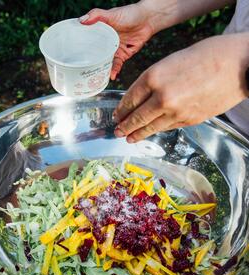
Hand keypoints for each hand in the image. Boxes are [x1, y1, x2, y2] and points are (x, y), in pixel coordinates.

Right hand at [80, 4, 154, 79]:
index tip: (73, 57)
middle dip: (90, 64)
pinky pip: (117, 65)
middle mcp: (106, 42)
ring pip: (105, 62)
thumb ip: (97, 15)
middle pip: (95, 55)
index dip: (81, 49)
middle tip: (83, 71)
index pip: (87, 42)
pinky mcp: (123, 55)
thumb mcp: (111, 14)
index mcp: (100, 33)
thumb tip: (82, 20)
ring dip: (102, 70)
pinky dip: (114, 71)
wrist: (149, 19)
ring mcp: (114, 50)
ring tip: (97, 77)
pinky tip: (111, 76)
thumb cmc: (131, 13)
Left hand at [114, 33, 248, 142]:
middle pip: (136, 117)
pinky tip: (151, 132)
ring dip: (137, 134)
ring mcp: (175, 111)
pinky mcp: (188, 120)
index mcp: (153, 77)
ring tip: (128, 138)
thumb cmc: (205, 56)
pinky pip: (166, 127)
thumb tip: (139, 98)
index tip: (116, 116)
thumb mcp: (170, 62)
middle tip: (117, 132)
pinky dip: (156, 130)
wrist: (238, 64)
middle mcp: (161, 97)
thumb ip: (153, 81)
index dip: (121, 110)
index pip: (129, 99)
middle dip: (125, 126)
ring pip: (150, 127)